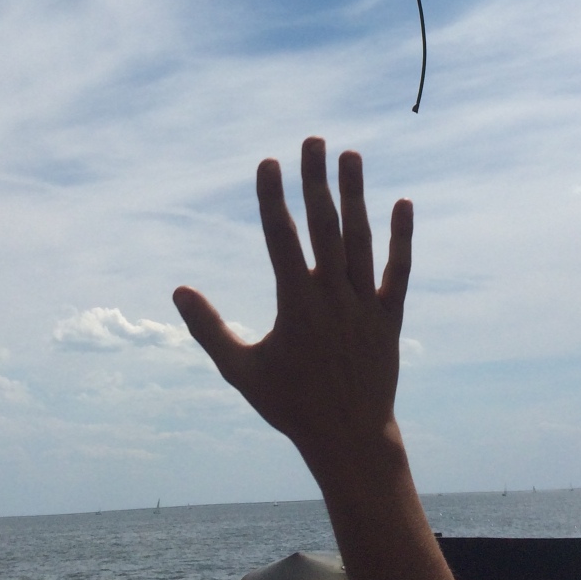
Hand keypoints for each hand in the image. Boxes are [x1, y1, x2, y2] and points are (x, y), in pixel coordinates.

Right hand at [173, 137, 412, 475]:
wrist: (349, 440)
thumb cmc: (290, 405)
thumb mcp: (240, 371)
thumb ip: (209, 329)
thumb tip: (178, 291)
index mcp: (295, 305)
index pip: (281, 238)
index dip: (273, 198)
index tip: (268, 162)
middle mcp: (332, 297)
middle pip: (323, 226)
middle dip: (315, 180)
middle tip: (312, 139)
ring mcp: (365, 305)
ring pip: (361, 240)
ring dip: (356, 195)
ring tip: (350, 154)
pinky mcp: (390, 317)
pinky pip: (399, 271)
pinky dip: (402, 238)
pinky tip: (403, 203)